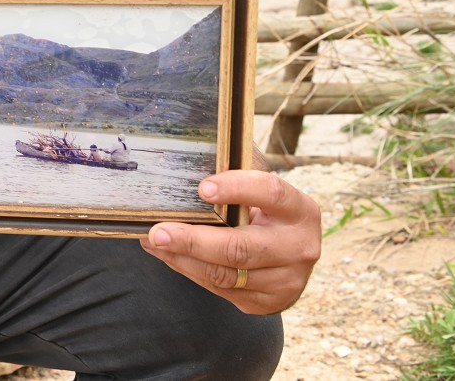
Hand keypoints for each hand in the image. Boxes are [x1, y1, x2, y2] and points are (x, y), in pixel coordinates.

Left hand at [140, 169, 320, 313]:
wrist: (289, 254)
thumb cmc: (264, 207)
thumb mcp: (259, 184)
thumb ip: (235, 167)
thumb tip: (187, 153)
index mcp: (301, 209)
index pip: (271, 193)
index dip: (237, 188)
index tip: (202, 187)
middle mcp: (300, 247)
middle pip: (241, 248)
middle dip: (193, 240)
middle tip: (157, 230)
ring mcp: (287, 280)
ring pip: (225, 274)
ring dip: (182, 258)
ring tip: (153, 241)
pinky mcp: (269, 302)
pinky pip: (221, 289)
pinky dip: (189, 270)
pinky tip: (168, 255)